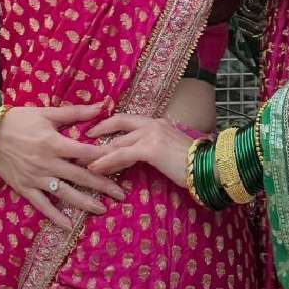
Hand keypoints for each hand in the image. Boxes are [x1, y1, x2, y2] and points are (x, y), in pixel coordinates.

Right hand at [0, 100, 126, 230]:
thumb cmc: (17, 120)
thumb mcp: (46, 113)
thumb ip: (74, 113)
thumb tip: (102, 106)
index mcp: (54, 143)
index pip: (86, 153)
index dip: (105, 158)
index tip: (121, 162)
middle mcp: (48, 163)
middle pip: (80, 176)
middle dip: (103, 185)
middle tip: (121, 194)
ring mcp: (36, 178)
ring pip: (65, 193)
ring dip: (85, 202)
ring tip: (102, 209)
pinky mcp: (24, 188)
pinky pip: (42, 205)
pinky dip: (54, 216)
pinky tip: (68, 225)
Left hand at [84, 113, 199, 187]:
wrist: (211, 167)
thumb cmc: (193, 163)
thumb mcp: (169, 151)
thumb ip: (153, 149)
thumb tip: (136, 157)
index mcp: (157, 122)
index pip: (125, 120)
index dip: (106, 124)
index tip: (90, 131)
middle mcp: (152, 124)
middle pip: (117, 128)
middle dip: (95, 137)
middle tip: (77, 146)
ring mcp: (151, 134)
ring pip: (117, 142)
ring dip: (96, 153)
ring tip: (80, 161)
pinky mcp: (150, 149)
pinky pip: (121, 154)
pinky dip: (106, 162)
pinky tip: (94, 168)